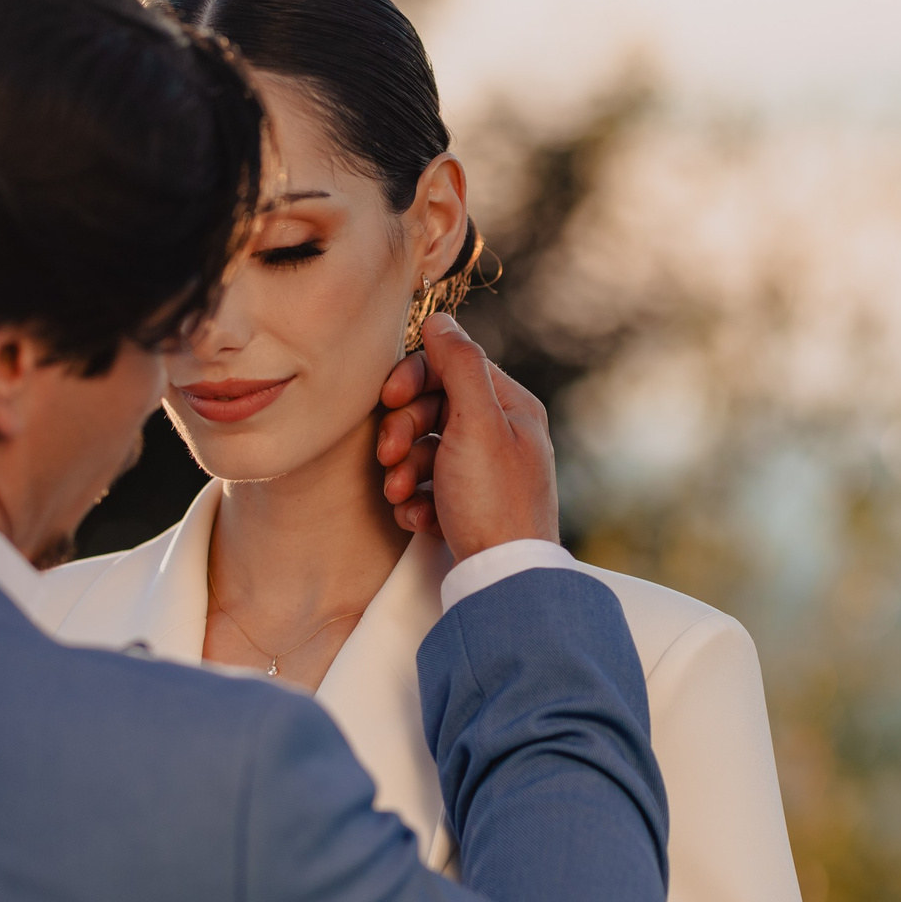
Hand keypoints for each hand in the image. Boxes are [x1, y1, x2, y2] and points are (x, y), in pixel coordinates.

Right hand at [376, 314, 557, 558]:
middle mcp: (501, 437)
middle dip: (402, 432)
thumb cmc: (494, 502)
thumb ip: (460, 366)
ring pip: (424, 451)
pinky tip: (417, 517)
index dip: (414, 378)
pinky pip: (427, 489)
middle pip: (433, 409)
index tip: (389, 398)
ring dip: (402, 470)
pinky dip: (414, 501)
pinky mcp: (467, 508)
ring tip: (399, 495)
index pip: (452, 367)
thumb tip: (443, 320)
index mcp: (512, 409)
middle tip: (389, 456)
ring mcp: (483, 475)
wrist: (503, 581)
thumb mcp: (477, 424)